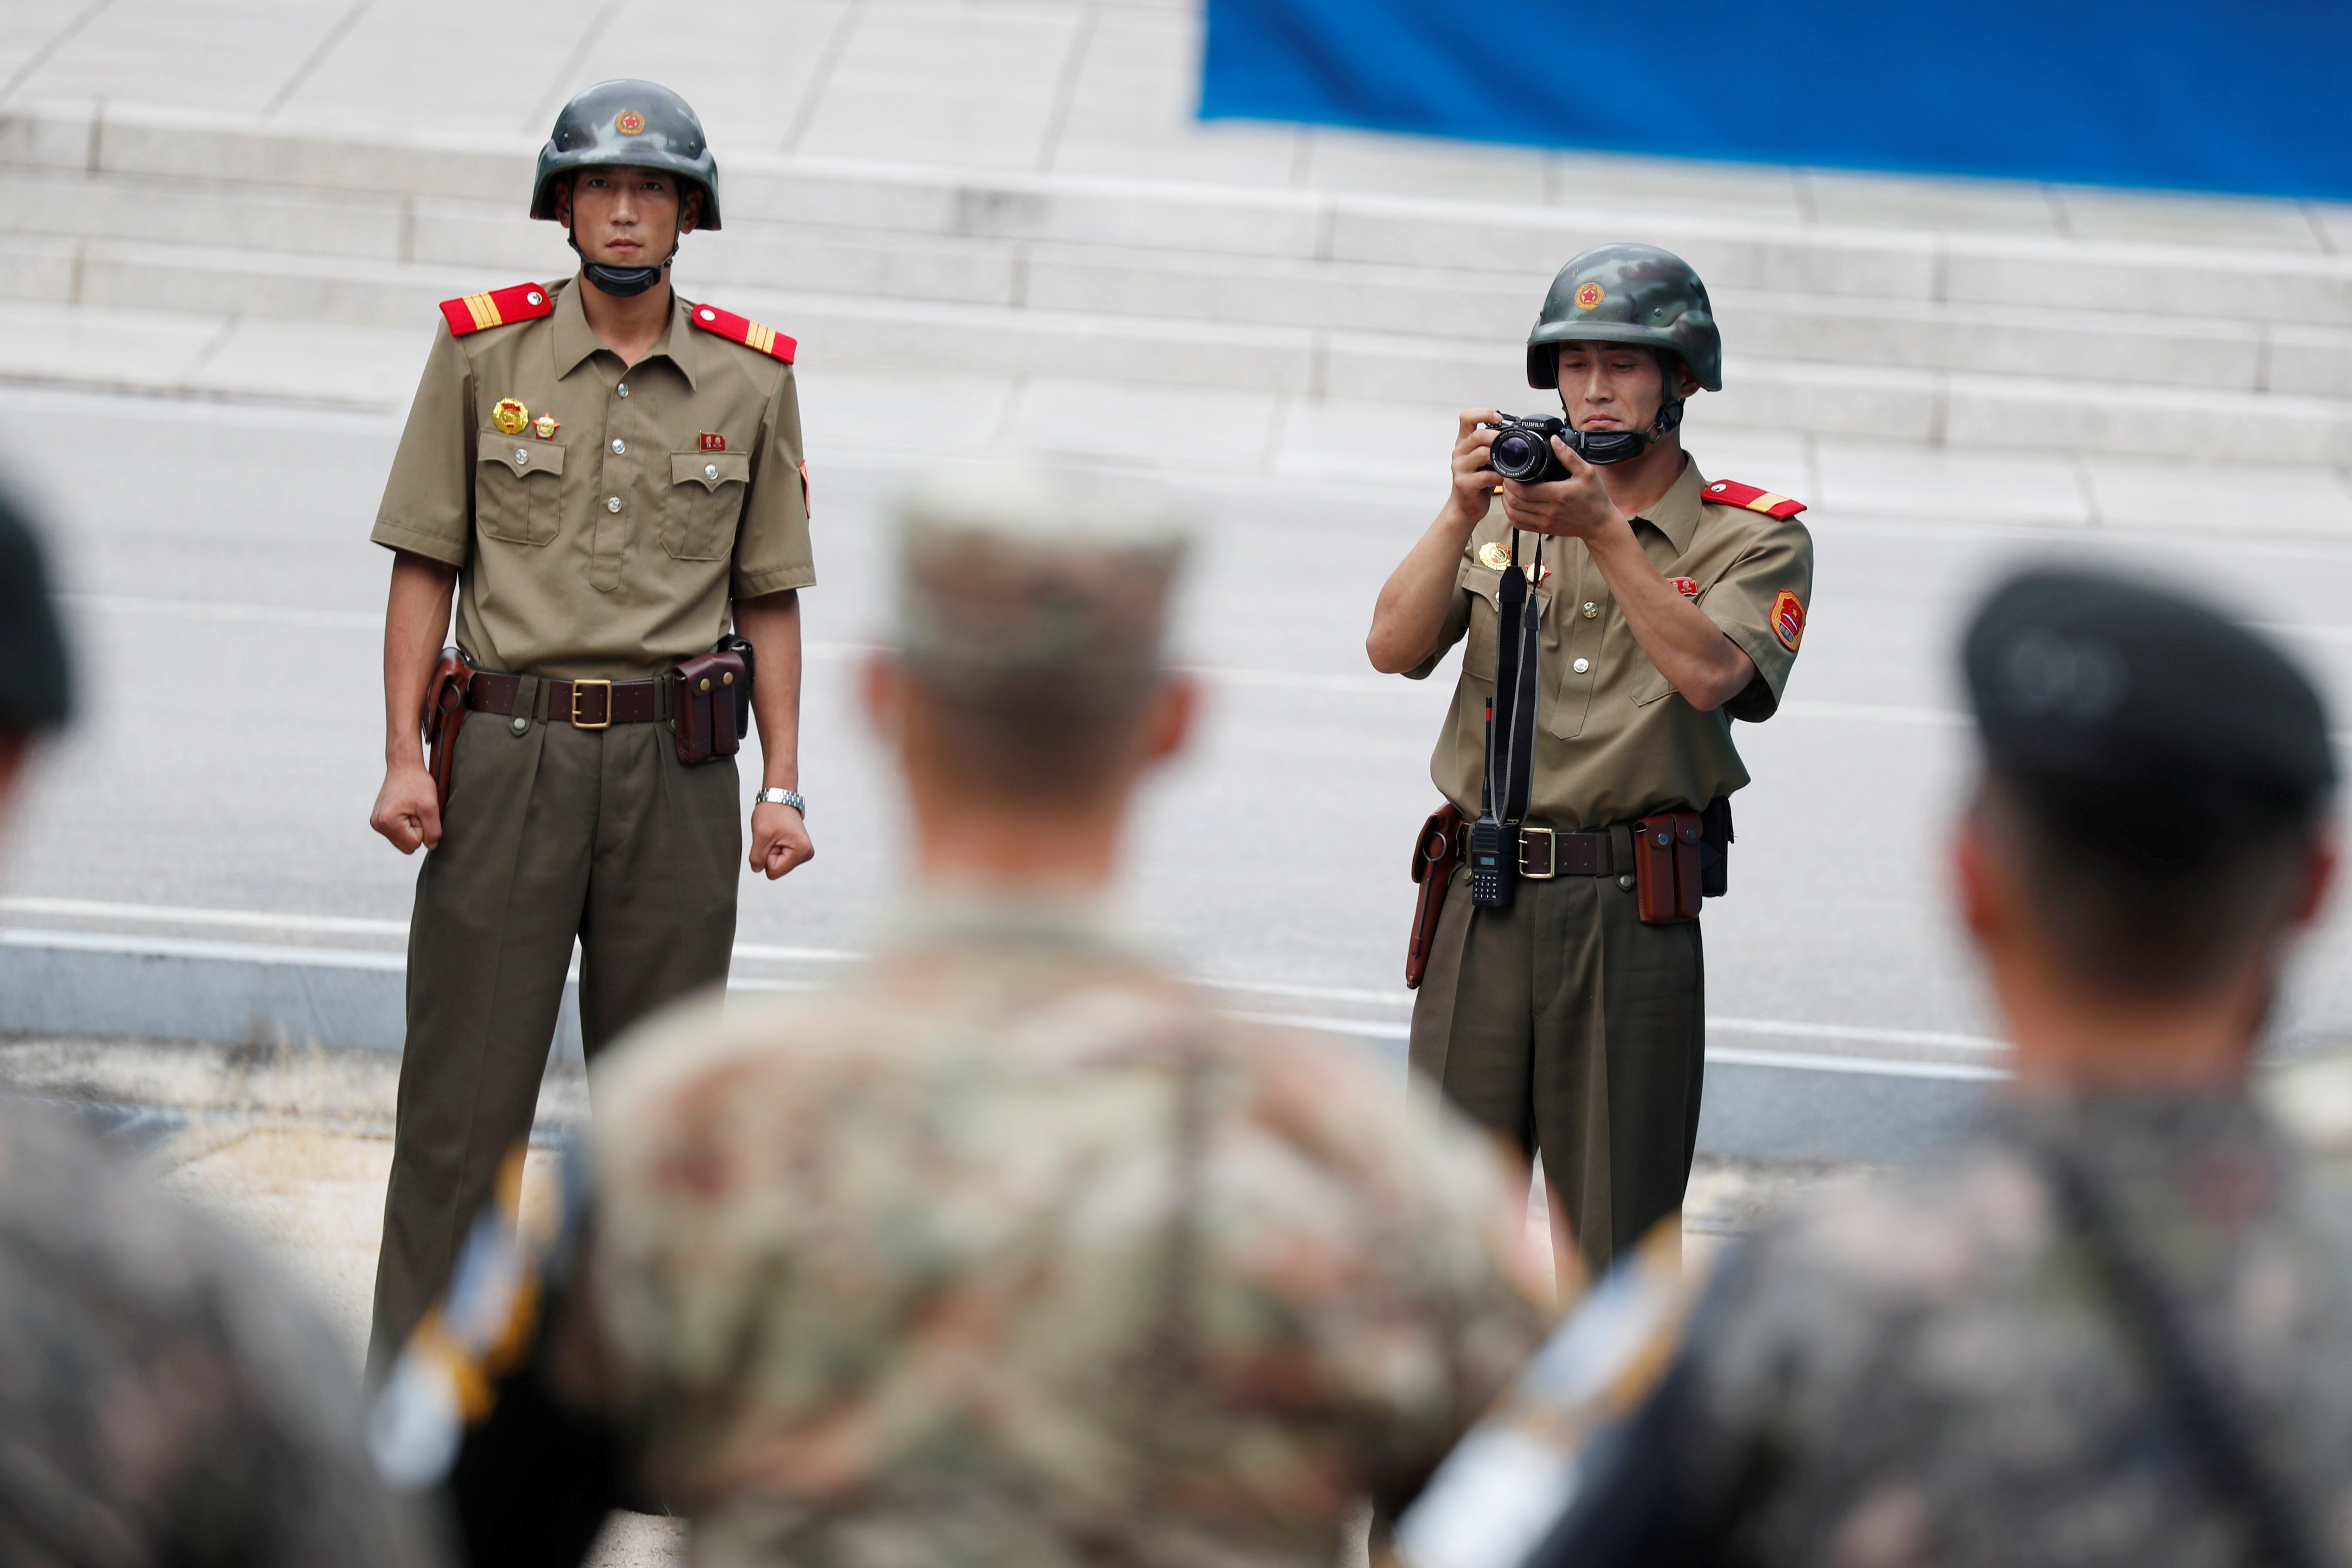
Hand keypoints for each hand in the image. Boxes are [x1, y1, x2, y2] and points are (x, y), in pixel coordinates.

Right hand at [370, 759, 441, 853]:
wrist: (404, 766)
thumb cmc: (417, 782)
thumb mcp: (430, 807)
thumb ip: (433, 830)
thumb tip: (431, 846)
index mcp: (387, 823)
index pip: (414, 844)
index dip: (423, 829)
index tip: (419, 812)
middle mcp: (378, 825)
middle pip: (407, 846)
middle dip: (416, 830)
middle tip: (416, 811)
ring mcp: (376, 822)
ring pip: (403, 840)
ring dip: (411, 827)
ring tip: (411, 808)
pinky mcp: (379, 819)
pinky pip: (398, 832)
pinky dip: (405, 823)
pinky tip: (406, 808)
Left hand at [750, 800, 812, 879]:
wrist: (779, 798)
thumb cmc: (772, 812)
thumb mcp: (760, 836)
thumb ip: (757, 858)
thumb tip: (757, 869)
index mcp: (801, 852)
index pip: (773, 872)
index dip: (766, 856)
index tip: (771, 839)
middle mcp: (806, 854)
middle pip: (777, 869)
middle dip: (770, 854)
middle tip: (773, 836)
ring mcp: (803, 852)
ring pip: (778, 864)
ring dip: (772, 851)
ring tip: (775, 835)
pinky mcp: (799, 849)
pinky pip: (781, 858)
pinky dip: (775, 848)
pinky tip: (778, 836)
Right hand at [1445, 410, 1504, 522]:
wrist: (1465, 505)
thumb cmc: (1478, 480)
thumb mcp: (1484, 458)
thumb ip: (1493, 444)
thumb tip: (1516, 432)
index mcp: (1464, 442)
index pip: (1466, 417)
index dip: (1483, 413)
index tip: (1499, 419)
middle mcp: (1460, 452)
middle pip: (1477, 435)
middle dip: (1496, 437)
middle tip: (1510, 443)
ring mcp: (1460, 468)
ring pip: (1481, 454)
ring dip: (1498, 456)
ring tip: (1508, 462)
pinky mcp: (1464, 484)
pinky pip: (1484, 476)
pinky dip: (1498, 476)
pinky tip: (1504, 478)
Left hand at [1499, 435, 1624, 542]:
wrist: (1600, 523)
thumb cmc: (1595, 498)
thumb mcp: (1587, 472)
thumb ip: (1569, 456)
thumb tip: (1554, 440)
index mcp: (1558, 495)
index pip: (1524, 490)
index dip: (1511, 481)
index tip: (1510, 472)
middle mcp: (1549, 511)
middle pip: (1515, 501)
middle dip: (1506, 488)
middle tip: (1507, 478)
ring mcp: (1545, 522)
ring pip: (1514, 514)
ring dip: (1506, 501)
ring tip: (1509, 489)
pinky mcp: (1544, 529)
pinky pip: (1519, 524)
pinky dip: (1511, 514)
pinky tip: (1513, 504)